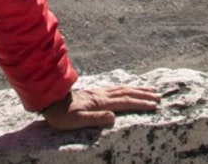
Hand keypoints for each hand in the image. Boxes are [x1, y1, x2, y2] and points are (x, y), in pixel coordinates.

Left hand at [41, 85, 161, 130]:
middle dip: (143, 95)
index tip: (154, 104)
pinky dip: (124, 87)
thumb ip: (95, 119)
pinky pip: (114, 88)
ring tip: (148, 89)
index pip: (125, 102)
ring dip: (136, 89)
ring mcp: (97, 92)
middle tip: (158, 96)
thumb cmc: (62, 115)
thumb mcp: (77, 121)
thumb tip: (113, 117)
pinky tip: (125, 88)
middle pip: (127, 93)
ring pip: (121, 89)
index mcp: (100, 103)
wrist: (49, 100)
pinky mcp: (93, 93)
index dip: (140, 103)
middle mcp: (101, 95)